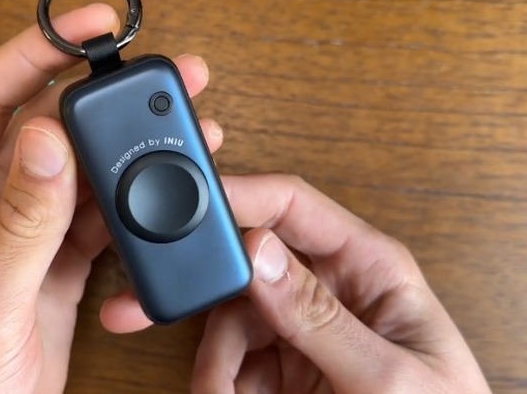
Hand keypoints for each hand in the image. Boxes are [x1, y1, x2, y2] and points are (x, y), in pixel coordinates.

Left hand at [0, 4, 219, 392]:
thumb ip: (18, 228)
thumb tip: (44, 140)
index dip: (32, 53)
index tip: (85, 33)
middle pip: (38, 125)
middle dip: (92, 90)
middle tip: (149, 71)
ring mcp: (18, 239)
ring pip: (74, 170)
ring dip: (120, 147)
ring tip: (174, 126)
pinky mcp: (50, 268)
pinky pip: (92, 218)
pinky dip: (126, 202)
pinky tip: (154, 190)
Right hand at [191, 175, 491, 392]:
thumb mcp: (386, 374)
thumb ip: (319, 316)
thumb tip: (258, 252)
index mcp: (369, 266)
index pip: (295, 206)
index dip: (244, 193)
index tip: (201, 206)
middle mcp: (329, 288)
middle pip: (248, 264)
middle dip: (213, 295)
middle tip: (181, 322)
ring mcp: (302, 328)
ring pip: (229, 317)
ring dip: (215, 356)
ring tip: (216, 389)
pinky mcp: (282, 365)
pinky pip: (231, 357)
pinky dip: (219, 377)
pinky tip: (223, 393)